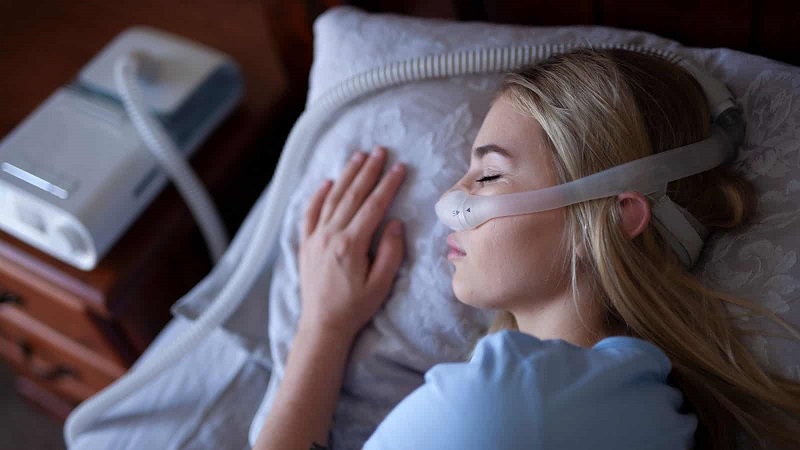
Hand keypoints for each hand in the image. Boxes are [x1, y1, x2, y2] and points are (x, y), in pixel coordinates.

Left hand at [298, 146, 405, 340]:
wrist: (322, 325)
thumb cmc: (355, 308)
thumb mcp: (381, 284)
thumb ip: (391, 252)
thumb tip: (395, 222)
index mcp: (351, 245)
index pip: (373, 206)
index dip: (387, 185)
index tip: (399, 167)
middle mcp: (330, 236)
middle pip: (352, 195)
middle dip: (368, 171)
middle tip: (380, 150)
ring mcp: (314, 238)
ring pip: (331, 199)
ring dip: (346, 175)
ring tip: (359, 157)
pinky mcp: (305, 244)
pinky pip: (310, 213)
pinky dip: (318, 195)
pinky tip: (328, 182)